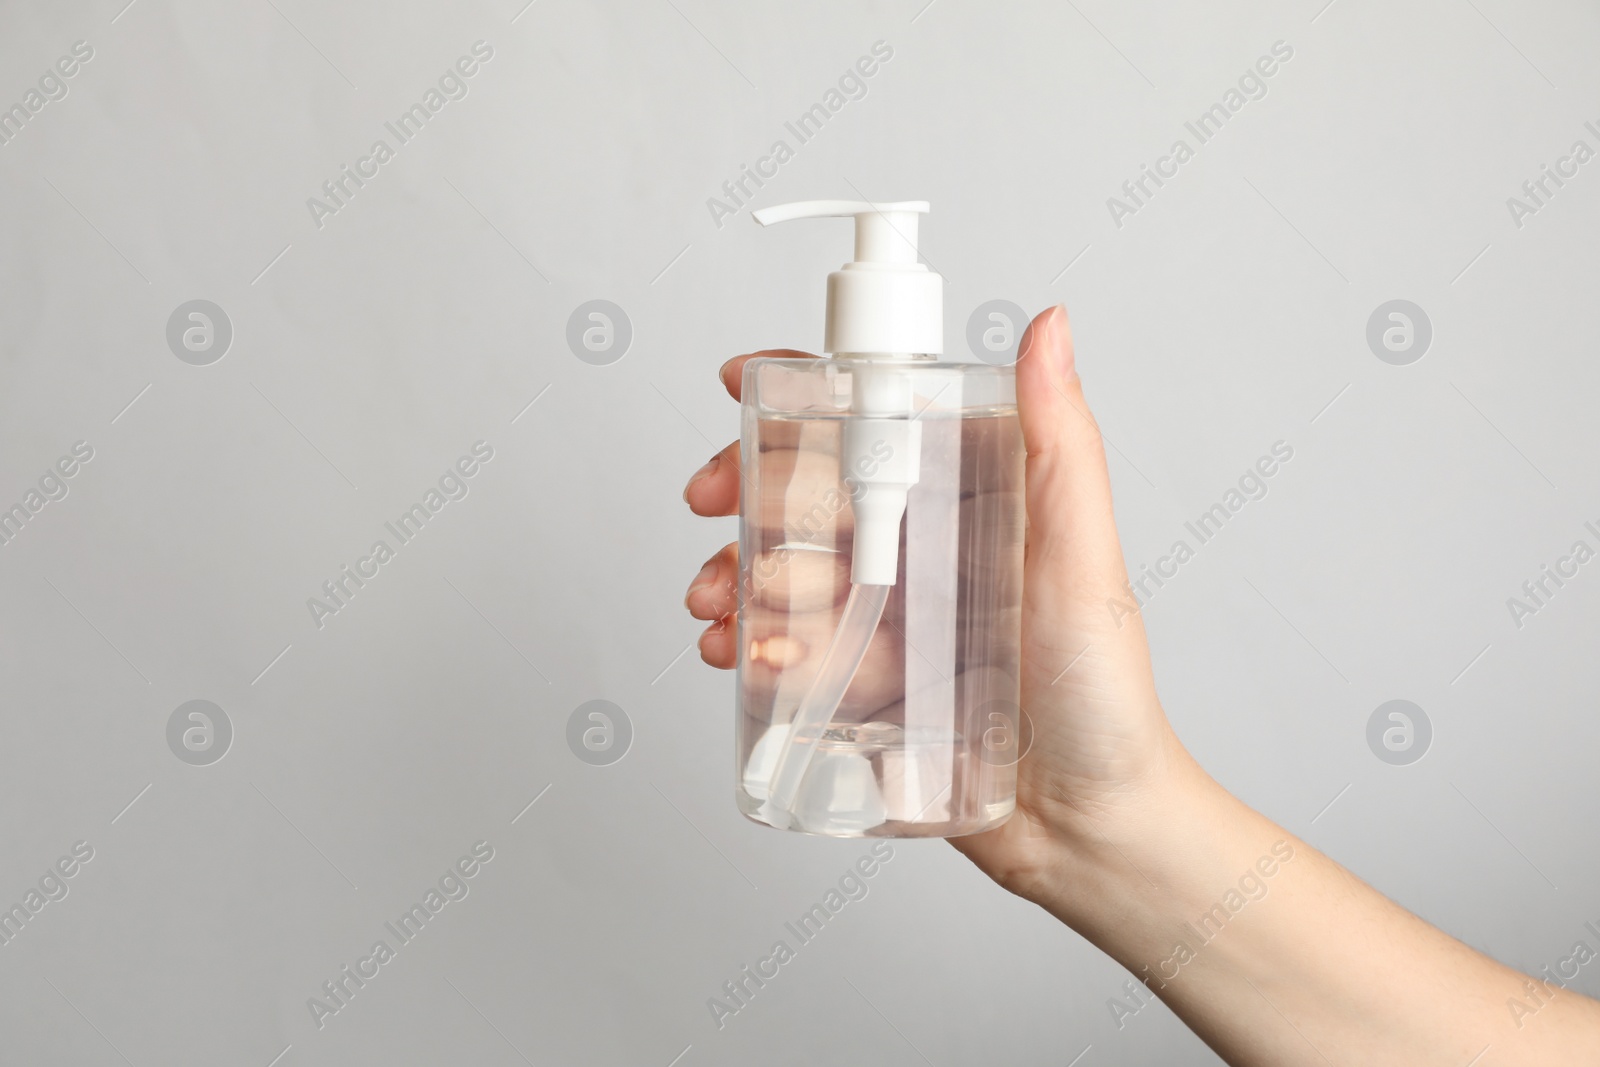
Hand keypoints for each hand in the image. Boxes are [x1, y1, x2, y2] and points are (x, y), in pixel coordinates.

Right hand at [681, 306, 1195, 902]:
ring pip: (789, 571)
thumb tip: (1050, 325)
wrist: (1087, 829)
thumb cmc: (1104, 694)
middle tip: (710, 507)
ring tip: (718, 603)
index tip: (745, 389)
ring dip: (734, 573)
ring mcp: (895, 616)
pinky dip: (748, 644)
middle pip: (814, 495)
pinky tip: (734, 654)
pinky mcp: (870, 681)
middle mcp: (928, 550)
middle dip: (745, 493)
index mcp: (974, 500)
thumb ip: (1062, 443)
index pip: (879, 426)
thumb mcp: (1081, 557)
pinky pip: (792, 648)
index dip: (803, 400)